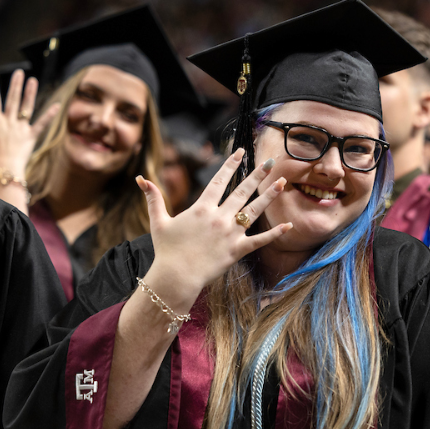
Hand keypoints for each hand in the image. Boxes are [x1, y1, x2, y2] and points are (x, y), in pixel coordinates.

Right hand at [0, 69, 59, 181]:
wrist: (2, 171)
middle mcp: (8, 122)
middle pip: (12, 99)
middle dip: (15, 85)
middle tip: (19, 72)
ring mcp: (20, 129)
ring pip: (26, 107)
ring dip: (30, 93)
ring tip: (33, 80)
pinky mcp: (31, 137)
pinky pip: (42, 124)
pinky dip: (50, 115)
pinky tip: (57, 105)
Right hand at [137, 149, 291, 307]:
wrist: (176, 277)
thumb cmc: (166, 250)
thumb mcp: (158, 222)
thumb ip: (153, 199)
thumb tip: (140, 179)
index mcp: (201, 208)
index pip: (219, 180)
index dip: (231, 164)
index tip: (241, 152)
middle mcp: (219, 217)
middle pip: (242, 191)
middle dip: (257, 174)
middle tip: (270, 161)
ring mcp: (230, 234)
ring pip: (254, 210)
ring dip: (269, 196)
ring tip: (282, 182)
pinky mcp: (237, 250)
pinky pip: (260, 240)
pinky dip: (275, 233)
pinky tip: (289, 225)